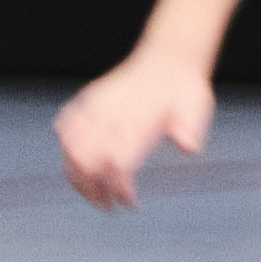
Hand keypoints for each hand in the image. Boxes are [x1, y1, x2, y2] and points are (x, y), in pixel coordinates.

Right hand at [58, 57, 213, 207]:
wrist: (169, 56)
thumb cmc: (183, 86)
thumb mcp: (195, 108)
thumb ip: (190, 132)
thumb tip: (187, 148)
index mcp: (136, 121)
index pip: (117, 165)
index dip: (120, 189)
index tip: (130, 203)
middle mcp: (111, 115)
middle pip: (86, 163)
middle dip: (93, 190)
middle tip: (107, 205)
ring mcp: (97, 106)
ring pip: (70, 149)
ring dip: (76, 175)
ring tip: (88, 190)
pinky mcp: (89, 99)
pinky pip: (65, 126)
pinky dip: (65, 147)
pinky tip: (74, 160)